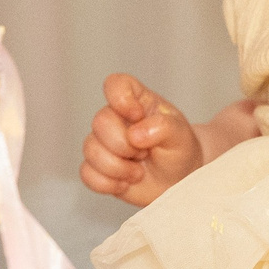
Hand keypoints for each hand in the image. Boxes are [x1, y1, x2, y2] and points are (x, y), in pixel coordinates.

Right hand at [81, 74, 204, 206]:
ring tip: (137, 172)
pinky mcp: (97, 168)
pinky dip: (108, 183)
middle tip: (145, 154)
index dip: (121, 99)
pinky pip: (87, 174)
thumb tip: (134, 134)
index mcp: (136, 101)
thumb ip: (163, 127)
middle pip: (100, 122)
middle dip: (124, 145)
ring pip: (90, 150)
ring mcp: (104, 143)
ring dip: (118, 167)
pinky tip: (125, 183)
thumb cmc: (179, 150)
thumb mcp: (180, 134)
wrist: (179, 181)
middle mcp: (115, 119)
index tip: (138, 116)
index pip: (115, 84)